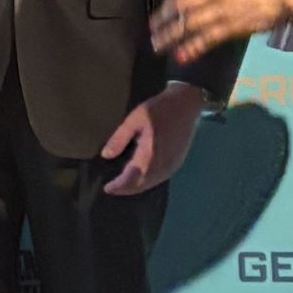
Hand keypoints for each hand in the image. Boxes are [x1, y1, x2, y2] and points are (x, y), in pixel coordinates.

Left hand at [99, 80, 207, 194]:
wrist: (186, 103)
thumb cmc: (158, 109)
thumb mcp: (134, 120)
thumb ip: (119, 139)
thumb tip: (106, 155)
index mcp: (150, 156)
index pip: (132, 179)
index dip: (119, 187)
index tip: (107, 188)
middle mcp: (162, 165)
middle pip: (142, 185)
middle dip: (126, 189)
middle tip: (113, 188)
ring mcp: (172, 165)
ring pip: (152, 183)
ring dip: (137, 186)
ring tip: (124, 185)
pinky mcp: (178, 162)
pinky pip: (160, 178)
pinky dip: (148, 181)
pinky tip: (141, 176)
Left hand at [148, 0, 285, 65]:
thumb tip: (186, 2)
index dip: (165, 6)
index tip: (156, 18)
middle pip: (179, 8)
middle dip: (163, 23)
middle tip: (152, 36)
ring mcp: (221, 9)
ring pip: (189, 24)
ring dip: (171, 37)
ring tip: (159, 48)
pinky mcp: (231, 26)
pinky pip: (206, 38)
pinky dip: (192, 47)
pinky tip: (182, 56)